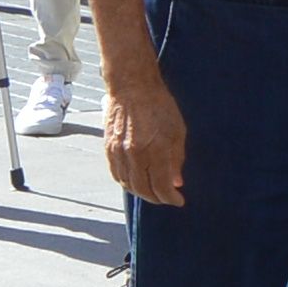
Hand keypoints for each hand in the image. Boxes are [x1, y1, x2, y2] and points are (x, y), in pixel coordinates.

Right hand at [103, 71, 186, 206]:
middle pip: (144, 190)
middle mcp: (134, 154)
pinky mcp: (108, 148)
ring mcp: (119, 152)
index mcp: (154, 150)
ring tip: (153, 191)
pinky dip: (127, 183)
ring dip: (142, 192)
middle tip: (166, 198)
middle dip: (157, 198)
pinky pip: (117, 174)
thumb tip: (176, 182)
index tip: (178, 200)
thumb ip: (176, 159)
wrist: (132, 86)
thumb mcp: (177, 131)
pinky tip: (136, 181)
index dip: (171, 198)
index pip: (161, 187)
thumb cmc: (158, 104)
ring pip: (128, 185)